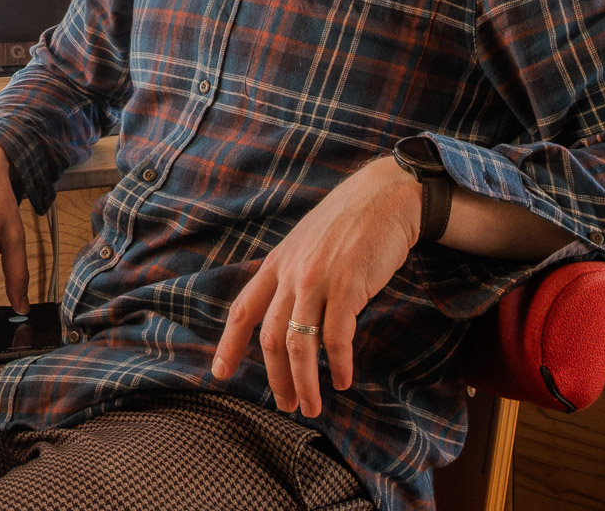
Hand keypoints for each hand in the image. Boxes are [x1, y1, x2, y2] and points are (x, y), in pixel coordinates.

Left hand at [211, 157, 420, 417]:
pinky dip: (337, 364)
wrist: (384, 197)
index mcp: (276, 265)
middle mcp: (290, 274)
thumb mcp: (305, 244)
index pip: (242, 310)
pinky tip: (342, 381)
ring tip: (310, 406)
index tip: (219, 373)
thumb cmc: (347, 224)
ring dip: (304, 382)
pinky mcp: (348, 286)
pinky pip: (336, 337)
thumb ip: (291, 275)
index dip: (228, 345)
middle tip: (286, 406)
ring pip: (300, 344)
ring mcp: (317, 280)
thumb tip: (286, 314)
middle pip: (271, 337)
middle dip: (275, 378)